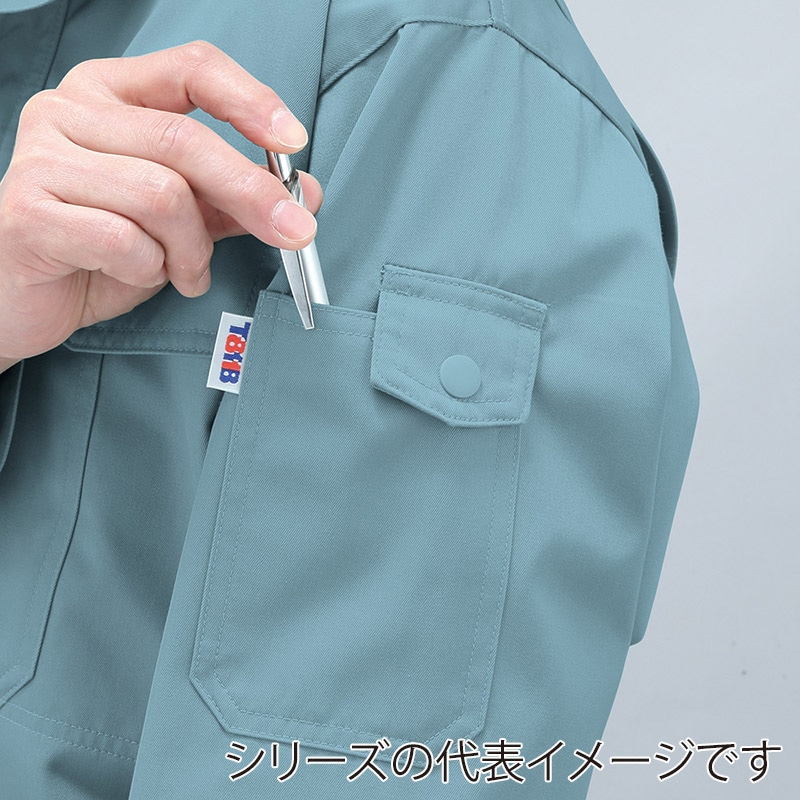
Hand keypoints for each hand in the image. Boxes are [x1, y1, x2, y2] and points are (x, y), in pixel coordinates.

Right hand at [0, 41, 322, 371]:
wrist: (23, 296)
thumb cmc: (101, 249)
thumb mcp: (179, 220)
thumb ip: (233, 201)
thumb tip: (304, 193)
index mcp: (110, 94)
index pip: (192, 68)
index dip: (251, 100)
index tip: (294, 142)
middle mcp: (70, 110)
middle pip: (186, 140)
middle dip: (250, 194)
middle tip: (293, 234)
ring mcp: (42, 157)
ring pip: (162, 196)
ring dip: (192, 250)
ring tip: (186, 271)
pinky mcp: (29, 211)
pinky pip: (125, 241)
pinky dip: (152, 270)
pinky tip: (144, 275)